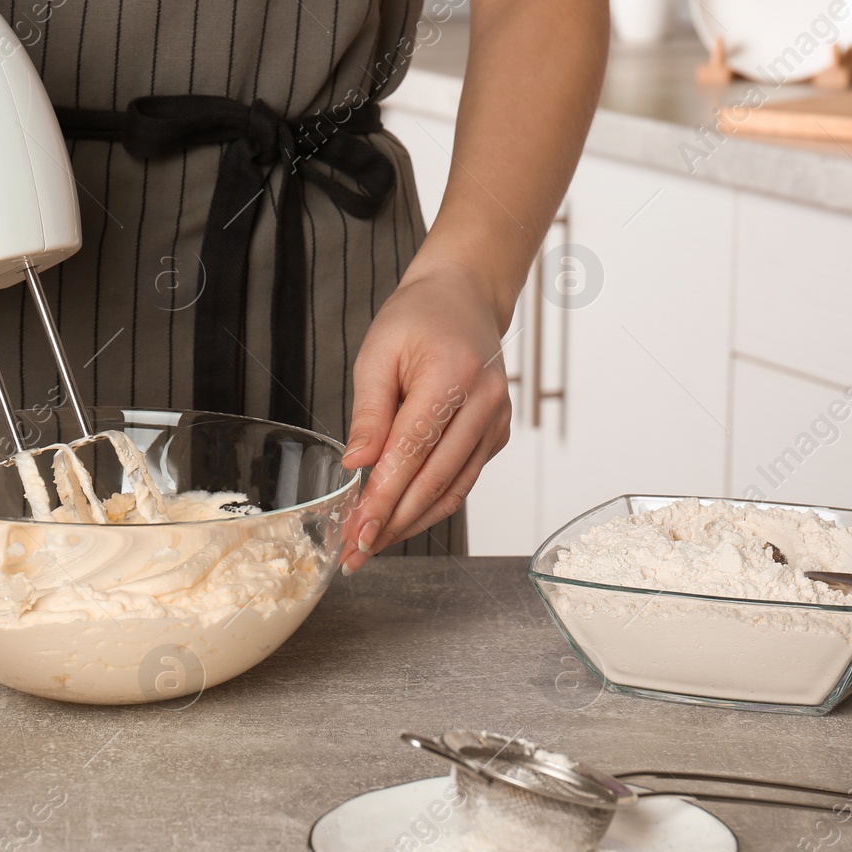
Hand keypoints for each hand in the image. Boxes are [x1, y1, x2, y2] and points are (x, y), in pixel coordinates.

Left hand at [339, 260, 511, 572]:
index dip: (382, 499)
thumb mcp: (378, 353)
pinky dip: (431, 505)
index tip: (354, 532)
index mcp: (454, 376)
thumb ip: (369, 412)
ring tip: (371, 545)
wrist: (465, 298)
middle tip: (355, 553)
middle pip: (435, 480)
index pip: (412, 451)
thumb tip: (356, 465)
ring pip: (453, 490)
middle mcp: (485, 403)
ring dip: (410, 523)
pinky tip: (399, 518)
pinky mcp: (497, 435)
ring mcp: (497, 422)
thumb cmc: (418, 319)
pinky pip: (463, 480)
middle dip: (392, 523)